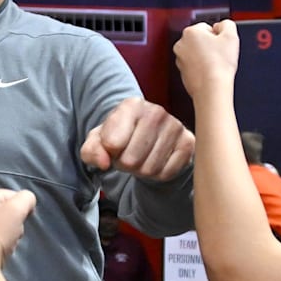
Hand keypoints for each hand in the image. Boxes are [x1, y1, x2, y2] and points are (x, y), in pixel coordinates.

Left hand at [80, 97, 194, 181]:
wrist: (150, 139)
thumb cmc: (120, 139)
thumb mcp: (98, 142)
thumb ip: (92, 151)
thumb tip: (104, 162)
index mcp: (131, 105)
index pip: (112, 144)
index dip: (109, 154)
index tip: (114, 148)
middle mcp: (156, 112)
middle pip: (131, 160)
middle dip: (126, 165)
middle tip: (129, 156)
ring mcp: (175, 126)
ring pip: (149, 169)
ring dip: (142, 171)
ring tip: (143, 158)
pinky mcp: (189, 142)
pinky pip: (166, 173)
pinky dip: (159, 174)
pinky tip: (158, 161)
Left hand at [173, 19, 239, 99]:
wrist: (211, 88)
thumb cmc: (219, 65)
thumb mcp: (231, 35)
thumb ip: (227, 24)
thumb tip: (222, 25)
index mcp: (190, 32)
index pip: (207, 27)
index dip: (218, 36)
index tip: (222, 45)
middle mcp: (181, 44)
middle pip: (200, 40)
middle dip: (210, 45)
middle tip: (220, 54)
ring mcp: (180, 59)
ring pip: (196, 53)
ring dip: (206, 56)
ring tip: (215, 64)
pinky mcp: (182, 72)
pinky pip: (194, 65)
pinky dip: (201, 68)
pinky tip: (210, 72)